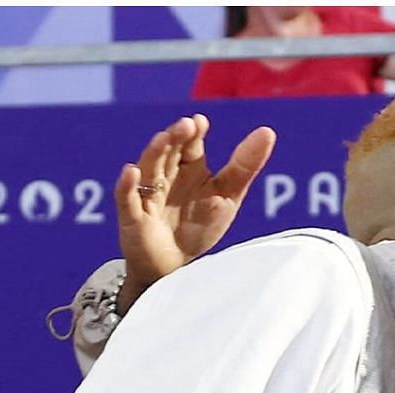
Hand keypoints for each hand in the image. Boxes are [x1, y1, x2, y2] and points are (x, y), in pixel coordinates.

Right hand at [115, 114, 275, 312]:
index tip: (200, 123)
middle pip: (169, 151)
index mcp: (189, 167)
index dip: (194, 132)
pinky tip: (131, 172)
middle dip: (175, 138)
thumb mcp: (228, 196)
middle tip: (186, 126)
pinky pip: (126, 199)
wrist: (175, 268)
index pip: (190, 143)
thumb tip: (267, 131)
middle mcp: (166, 176)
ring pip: (149, 169)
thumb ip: (244, 165)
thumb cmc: (199, 227)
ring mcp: (148, 195)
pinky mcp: (133, 217)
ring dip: (154, 153)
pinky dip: (127, 185)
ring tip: (163, 139)